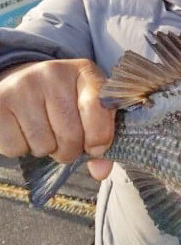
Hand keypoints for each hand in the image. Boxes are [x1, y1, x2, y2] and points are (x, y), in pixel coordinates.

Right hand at [0, 59, 114, 179]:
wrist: (22, 82)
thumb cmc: (64, 100)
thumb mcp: (89, 109)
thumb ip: (101, 139)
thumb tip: (101, 171)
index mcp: (84, 73)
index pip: (99, 109)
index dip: (100, 137)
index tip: (95, 146)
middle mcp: (54, 74)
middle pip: (71, 135)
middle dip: (70, 150)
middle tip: (65, 141)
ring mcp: (24, 86)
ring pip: (43, 145)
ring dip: (46, 149)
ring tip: (44, 131)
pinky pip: (15, 148)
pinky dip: (21, 148)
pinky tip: (24, 130)